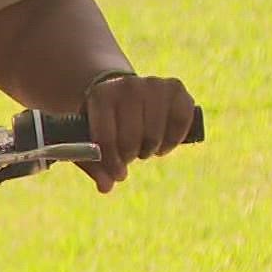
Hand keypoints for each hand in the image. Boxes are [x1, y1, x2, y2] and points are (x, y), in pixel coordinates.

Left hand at [81, 73, 196, 193]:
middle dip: (131, 155)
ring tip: (144, 147)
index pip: (105, 137)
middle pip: (131, 138)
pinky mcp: (176, 88)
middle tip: (131, 155)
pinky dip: (173, 140)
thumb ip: (94, 164)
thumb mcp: (91, 137)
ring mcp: (152, 84)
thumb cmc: (106, 120)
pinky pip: (181, 123)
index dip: (111, 162)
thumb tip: (106, 188)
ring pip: (155, 135)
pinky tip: (163, 142)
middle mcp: (126, 85)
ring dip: (150, 149)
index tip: (117, 174)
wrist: (126, 93)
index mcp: (100, 95)